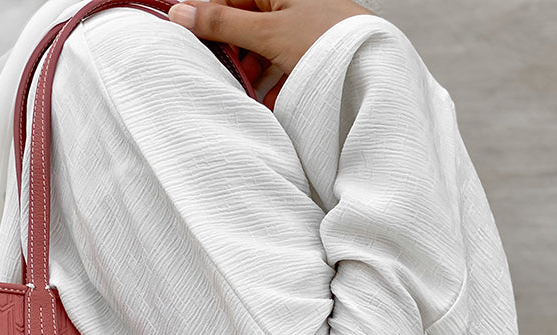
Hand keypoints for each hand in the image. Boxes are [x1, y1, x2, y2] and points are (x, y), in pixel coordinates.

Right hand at [166, 0, 376, 75]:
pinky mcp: (313, 59)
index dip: (210, 21)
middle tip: (224, 74)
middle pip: (246, 27)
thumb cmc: (329, 41)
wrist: (376, 71)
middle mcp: (291, 7)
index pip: (230, 0)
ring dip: (254, 74)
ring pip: (264, 52)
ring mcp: (303, 33)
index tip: (191, 43)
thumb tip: (180, 13)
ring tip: (250, 93)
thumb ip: (222, 23)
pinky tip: (274, 103)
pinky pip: (284, 70)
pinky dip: (275, 86)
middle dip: (234, 53)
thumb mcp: (268, 32)